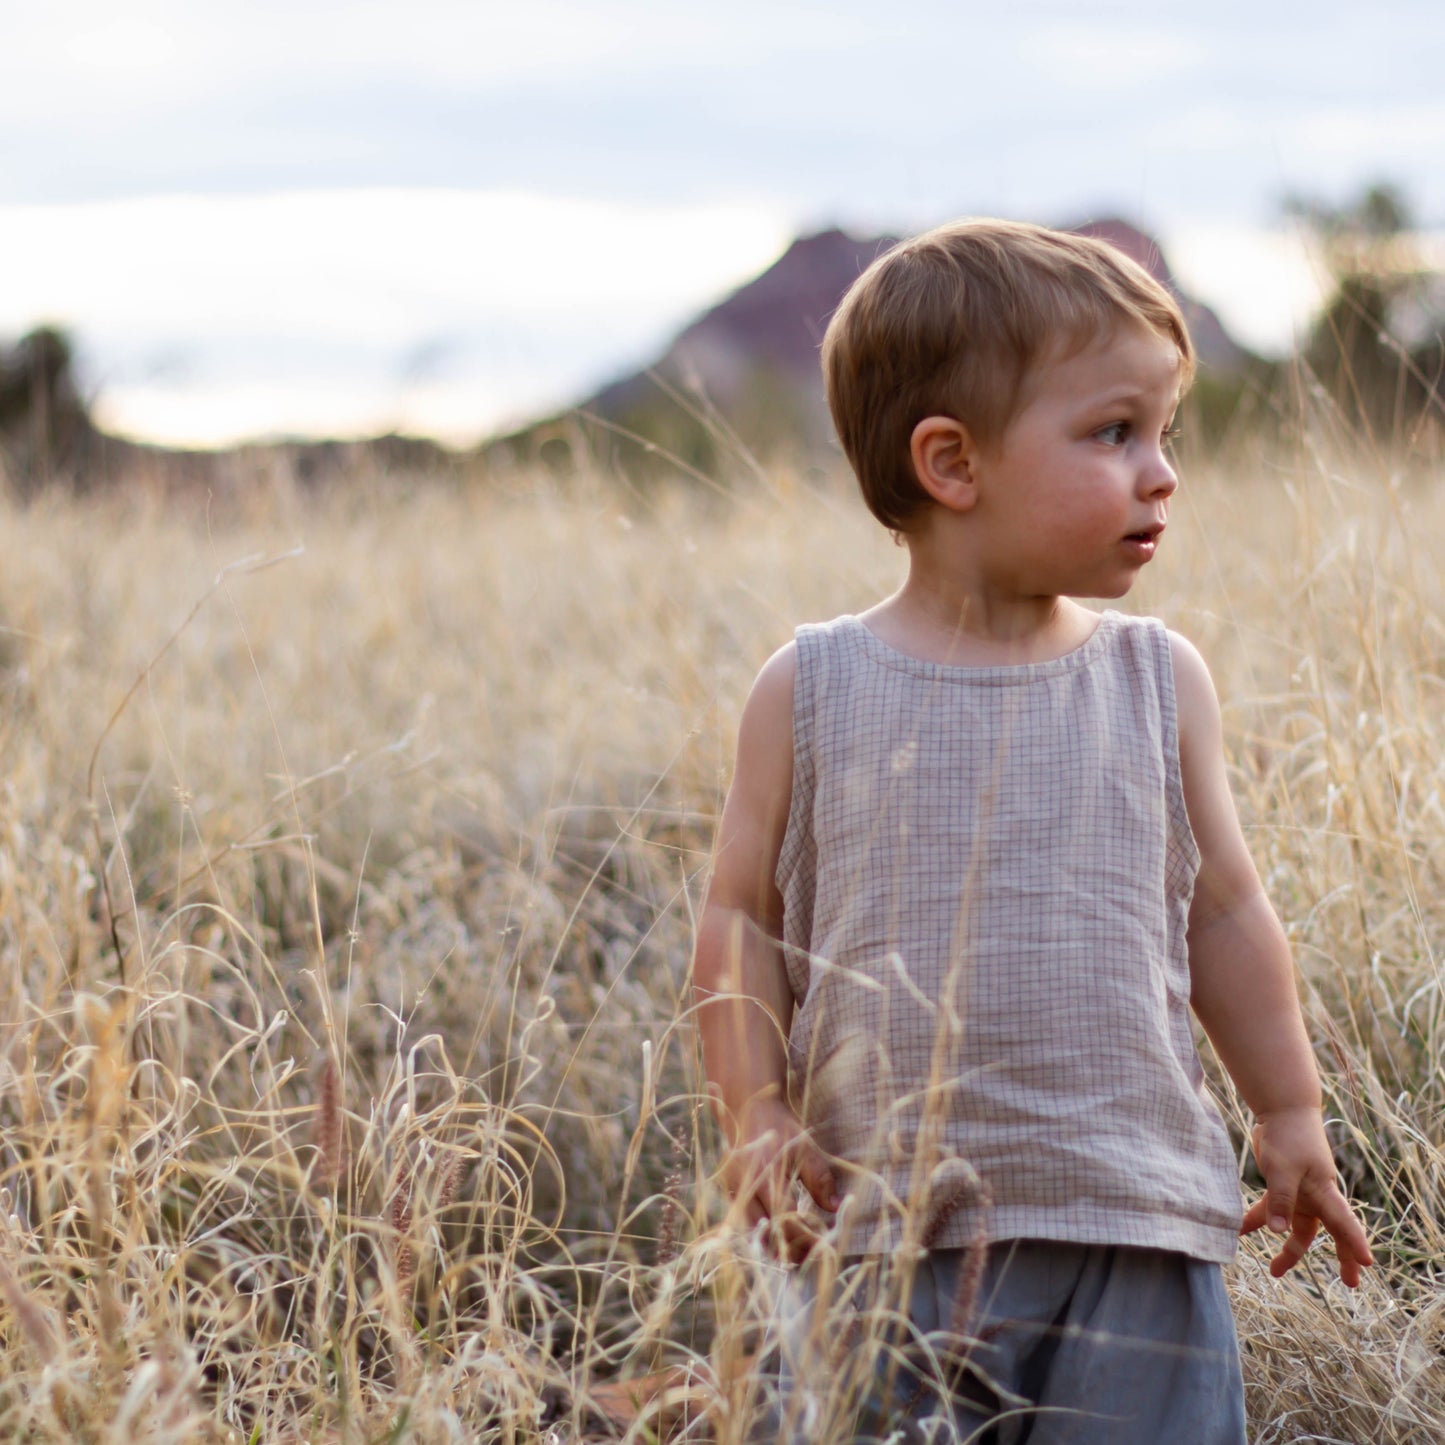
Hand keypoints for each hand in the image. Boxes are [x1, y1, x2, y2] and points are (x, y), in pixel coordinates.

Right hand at [721, 1097, 841, 1263]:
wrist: (746, 1109)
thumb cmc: (779, 1127)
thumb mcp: (805, 1148)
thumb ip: (820, 1178)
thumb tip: (836, 1207)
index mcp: (766, 1173)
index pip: (785, 1218)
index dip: (805, 1236)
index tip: (824, 1245)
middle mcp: (745, 1185)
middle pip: (765, 1232)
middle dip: (788, 1248)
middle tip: (811, 1257)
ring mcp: (733, 1189)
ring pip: (751, 1231)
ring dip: (772, 1246)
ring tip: (795, 1253)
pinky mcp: (729, 1191)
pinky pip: (744, 1221)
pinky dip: (761, 1234)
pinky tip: (778, 1238)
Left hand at [1240, 1107, 1373, 1286]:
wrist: (1282, 1110)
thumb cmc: (1290, 1136)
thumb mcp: (1283, 1169)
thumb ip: (1281, 1200)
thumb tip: (1278, 1232)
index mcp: (1325, 1192)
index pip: (1345, 1223)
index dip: (1356, 1244)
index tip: (1367, 1264)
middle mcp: (1317, 1197)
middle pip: (1330, 1233)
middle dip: (1340, 1258)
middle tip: (1350, 1285)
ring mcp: (1300, 1193)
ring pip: (1297, 1228)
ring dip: (1287, 1249)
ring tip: (1274, 1271)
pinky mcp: (1281, 1186)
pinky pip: (1271, 1210)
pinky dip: (1256, 1221)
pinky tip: (1239, 1230)